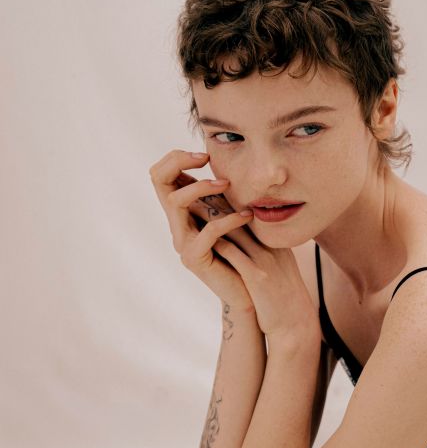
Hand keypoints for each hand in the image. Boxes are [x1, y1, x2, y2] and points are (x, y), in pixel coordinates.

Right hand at [148, 149, 254, 308]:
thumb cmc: (244, 253)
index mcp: (182, 211)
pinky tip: (247, 216)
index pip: (162, 174)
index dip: (176, 157)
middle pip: (159, 181)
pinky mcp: (195, 259)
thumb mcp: (233, 215)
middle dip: (179, 161)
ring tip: (227, 185)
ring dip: (202, 187)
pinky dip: (227, 220)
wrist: (247, 292)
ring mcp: (183, 242)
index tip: (204, 155)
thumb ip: (224, 196)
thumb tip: (229, 163)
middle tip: (205, 159)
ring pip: (176, 202)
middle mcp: (177, 224)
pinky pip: (206, 232)